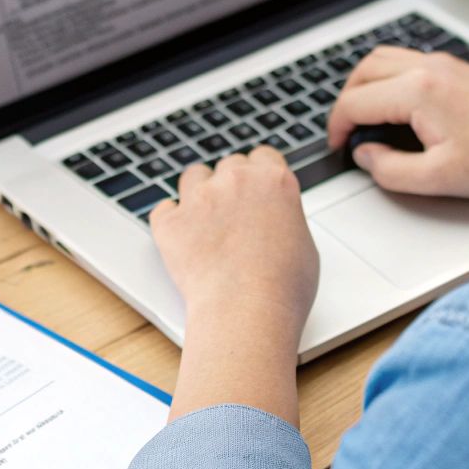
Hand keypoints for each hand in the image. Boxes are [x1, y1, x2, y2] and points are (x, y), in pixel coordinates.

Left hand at [147, 147, 318, 331]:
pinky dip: (171, 221)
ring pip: (194, 176)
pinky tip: (181, 237)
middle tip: (235, 214)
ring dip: (199, 192)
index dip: (260, 173)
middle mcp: (236, 180)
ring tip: (206, 221)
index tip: (257, 187)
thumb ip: (285, 219)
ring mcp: (199, 198)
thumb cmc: (283, 289)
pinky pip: (164, 209)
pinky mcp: (170, 221)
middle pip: (230, 164)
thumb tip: (275, 223)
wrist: (247, 312)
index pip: (264, 156)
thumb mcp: (304, 244)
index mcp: (274, 180)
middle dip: (232, 184)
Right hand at [325, 46, 468, 197]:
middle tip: (346, 133)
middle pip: (362, 72)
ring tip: (364, 119)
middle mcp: (427, 68)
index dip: (337, 128)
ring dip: (364, 86)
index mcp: (419, 91)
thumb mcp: (438, 179)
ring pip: (382, 59)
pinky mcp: (454, 67)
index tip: (340, 149)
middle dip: (345, 102)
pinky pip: (405, 61)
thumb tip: (365, 155)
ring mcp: (442, 63)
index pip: (355, 102)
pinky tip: (394, 108)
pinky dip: (387, 80)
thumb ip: (389, 170)